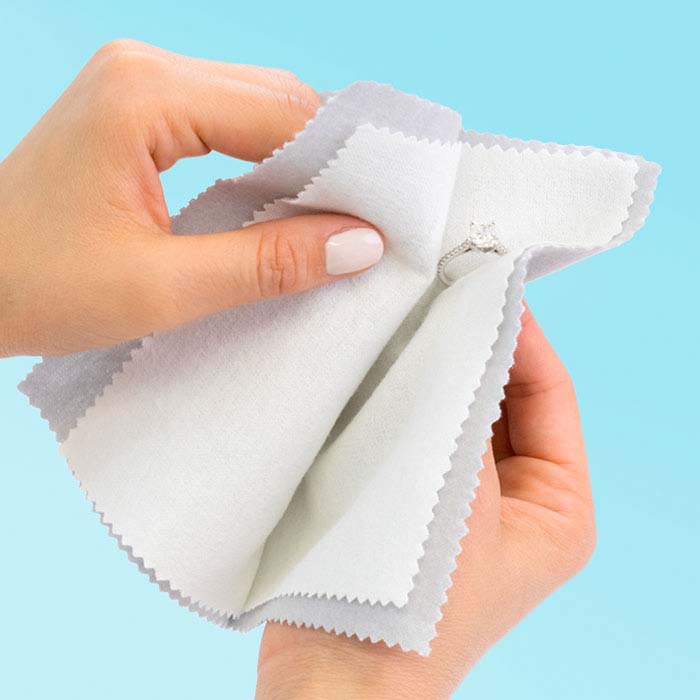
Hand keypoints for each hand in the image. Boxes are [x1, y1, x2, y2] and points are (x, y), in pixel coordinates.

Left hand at [0, 40, 382, 356]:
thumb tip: (358, 245)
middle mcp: (143, 69)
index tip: (385, 217)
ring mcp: (138, 83)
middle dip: (329, 161)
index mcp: (144, 94)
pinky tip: (283, 201)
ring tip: (331, 219)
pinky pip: (227, 121)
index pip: (282, 115)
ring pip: (257, 108)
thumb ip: (266, 263)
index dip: (343, 167)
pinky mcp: (138, 111)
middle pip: (276, 101)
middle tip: (367, 223)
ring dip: (301, 161)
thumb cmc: (36, 286)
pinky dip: (265, 159)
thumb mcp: (162, 287)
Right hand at [256, 305, 595, 698]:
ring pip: (460, 410)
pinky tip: (382, 364)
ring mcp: (467, 502)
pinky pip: (422, 430)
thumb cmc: (415, 593)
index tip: (485, 283)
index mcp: (559, 505)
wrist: (336, 674)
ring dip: (438, 368)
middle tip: (442, 291)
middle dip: (476, 347)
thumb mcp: (462, 482)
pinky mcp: (418, 501)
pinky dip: (407, 396)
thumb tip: (476, 316)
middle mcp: (519, 502)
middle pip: (507, 398)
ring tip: (410, 318)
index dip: (522, 333)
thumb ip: (472, 396)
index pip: (552, 392)